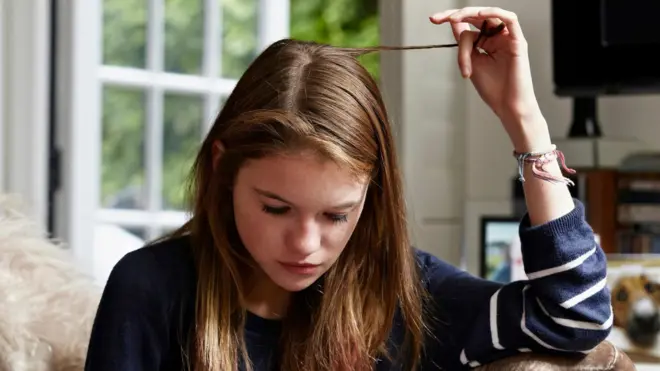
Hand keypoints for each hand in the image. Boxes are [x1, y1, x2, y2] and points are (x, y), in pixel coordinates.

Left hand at [430, 7, 549, 151]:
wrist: (507, 106)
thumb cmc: (492, 89)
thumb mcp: (471, 63)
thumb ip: (464, 44)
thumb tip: (454, 24)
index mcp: (486, 43)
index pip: (467, 25)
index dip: (450, 19)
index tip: (433, 19)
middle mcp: (497, 38)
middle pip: (476, 16)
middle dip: (455, 15)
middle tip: (438, 18)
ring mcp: (508, 38)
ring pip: (487, 18)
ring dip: (469, 14)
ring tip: (454, 19)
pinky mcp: (518, 41)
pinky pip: (510, 19)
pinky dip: (494, 13)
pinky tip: (479, 14)